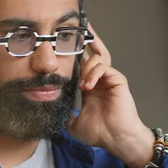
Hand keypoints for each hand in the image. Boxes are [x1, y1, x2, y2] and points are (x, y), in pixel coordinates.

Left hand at [67, 23, 153, 167]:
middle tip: (79, 27)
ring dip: (86, 68)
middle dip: (86, 40)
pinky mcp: (118, 80)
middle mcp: (99, 79)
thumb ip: (63, 115)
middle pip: (94, 53)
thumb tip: (49, 114)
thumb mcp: (73, 124)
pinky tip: (88, 86)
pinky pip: (104, 67)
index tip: (62, 45)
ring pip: (97, 59)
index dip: (74, 54)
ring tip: (82, 86)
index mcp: (90, 87)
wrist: (115, 139)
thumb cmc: (99, 133)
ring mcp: (109, 79)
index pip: (81, 65)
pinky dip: (94, 73)